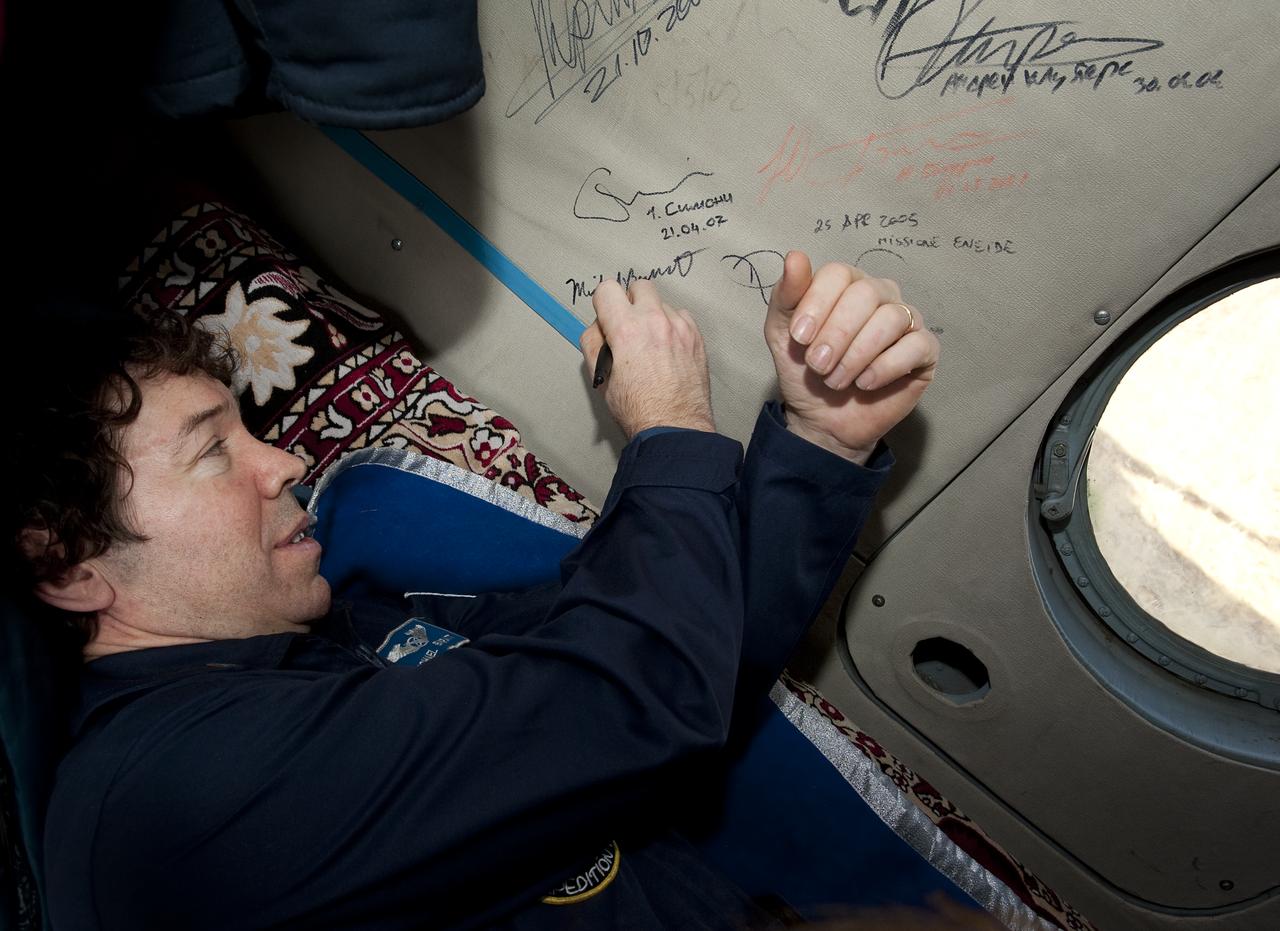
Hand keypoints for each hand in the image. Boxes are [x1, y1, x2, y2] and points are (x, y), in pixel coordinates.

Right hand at [580, 279, 714, 439]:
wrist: (674, 428)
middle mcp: (655, 321)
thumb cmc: (639, 410)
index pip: (607, 289)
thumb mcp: (601, 378)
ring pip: (662, 303)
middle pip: (639, 285)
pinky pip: (681, 318)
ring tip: (651, 345)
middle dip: (631, 301)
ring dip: (654, 316)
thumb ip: (594, 344)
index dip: (603, 303)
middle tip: (629, 325)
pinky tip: (668, 351)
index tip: (607, 317)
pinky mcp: (696, 338)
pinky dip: (673, 328)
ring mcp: (679, 328)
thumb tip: (599, 327)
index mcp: (626, 329)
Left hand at [764, 252, 939, 462]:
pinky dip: (885, 366)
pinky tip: (865, 383)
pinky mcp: (924, 351)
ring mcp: (906, 321)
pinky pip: (916, 345)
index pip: (839, 273)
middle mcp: (881, 295)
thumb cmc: (805, 372)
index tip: (799, 339)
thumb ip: (786, 294)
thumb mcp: (782, 333)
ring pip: (891, 318)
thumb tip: (795, 256)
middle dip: (836, 334)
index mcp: (847, 284)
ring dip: (857, 354)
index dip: (817, 303)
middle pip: (866, 293)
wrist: (822, 420)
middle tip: (817, 365)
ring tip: (836, 380)